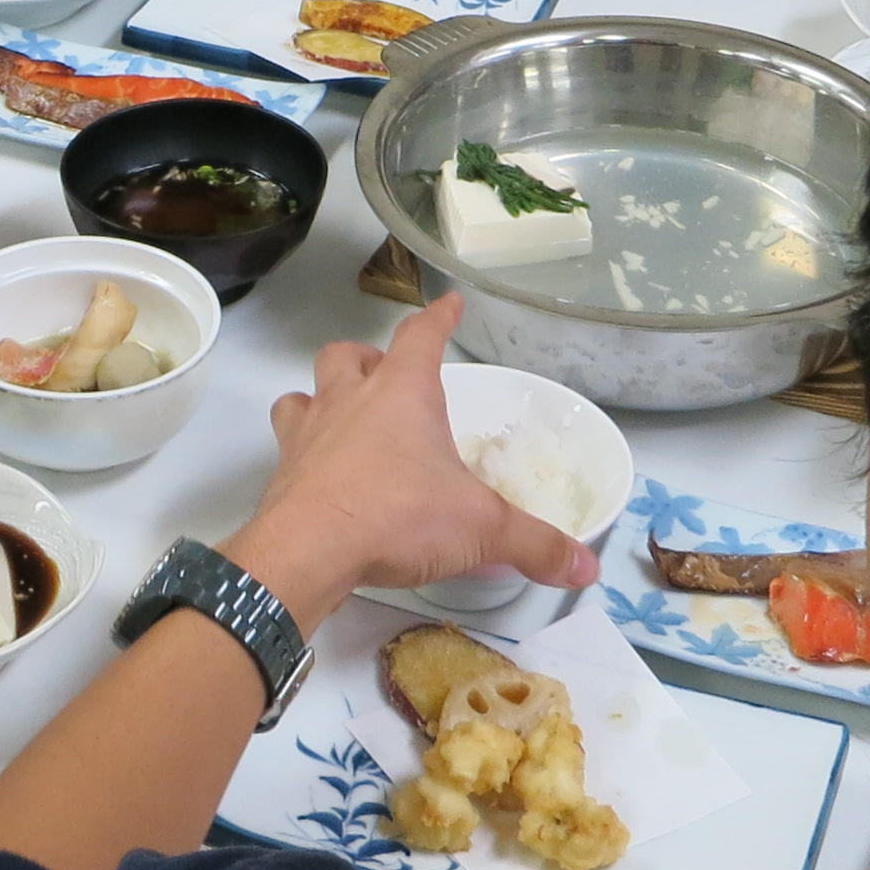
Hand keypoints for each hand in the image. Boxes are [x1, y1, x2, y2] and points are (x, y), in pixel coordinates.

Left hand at [222, 300, 596, 626]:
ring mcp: (308, 434)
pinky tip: (318, 475)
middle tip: (383, 374)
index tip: (450, 303)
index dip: (439, 318)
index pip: (422, 335)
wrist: (307, 551)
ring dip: (321, 398)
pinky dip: (301, 451)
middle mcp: (349, 400)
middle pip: (349, 356)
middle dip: (367, 358)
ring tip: (340, 417)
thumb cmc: (398, 516)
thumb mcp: (482, 531)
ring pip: (304, 393)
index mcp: (402, 393)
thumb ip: (535, 545)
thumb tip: (587, 566)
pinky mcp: (282, 473)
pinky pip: (288, 446)